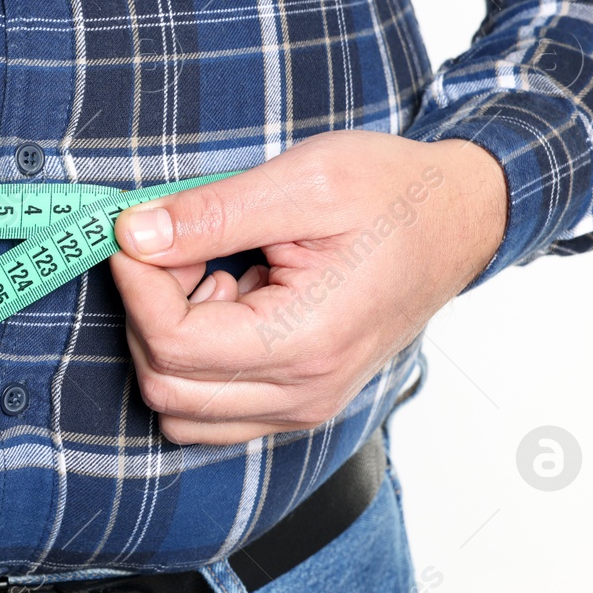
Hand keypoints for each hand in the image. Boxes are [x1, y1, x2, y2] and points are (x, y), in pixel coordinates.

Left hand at [108, 131, 506, 444]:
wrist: (459, 219)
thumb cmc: (394, 193)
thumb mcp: (304, 180)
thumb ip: (212, 213)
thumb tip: (133, 235)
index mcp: (307, 342)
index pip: (173, 342)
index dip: (136, 284)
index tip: (137, 231)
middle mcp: (304, 394)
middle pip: (166, 384)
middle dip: (146, 311)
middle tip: (173, 247)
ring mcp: (302, 408)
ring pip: (180, 410)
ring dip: (166, 343)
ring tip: (205, 277)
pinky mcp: (298, 403)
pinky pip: (210, 412)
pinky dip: (191, 364)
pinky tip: (224, 304)